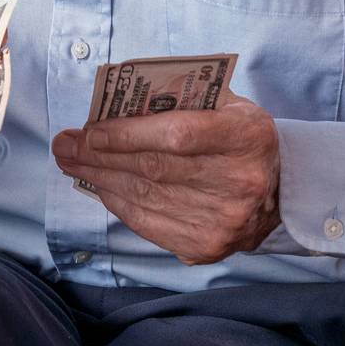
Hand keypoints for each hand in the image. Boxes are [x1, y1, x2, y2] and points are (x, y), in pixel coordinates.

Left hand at [51, 93, 281, 263]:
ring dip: (99, 178)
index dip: (129, 134)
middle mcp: (239, 182)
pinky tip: (98, 185)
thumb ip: (181, 98)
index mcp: (246, 137)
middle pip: (154, 169)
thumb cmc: (239, 136)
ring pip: (145, 197)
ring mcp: (223, 220)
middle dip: (100, 156)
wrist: (279, 191)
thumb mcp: (226, 104)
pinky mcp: (207, 246)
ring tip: (71, 161)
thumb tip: (116, 104)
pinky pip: (149, 223)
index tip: (91, 130)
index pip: (178, 136)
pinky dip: (117, 202)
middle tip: (65, 144)